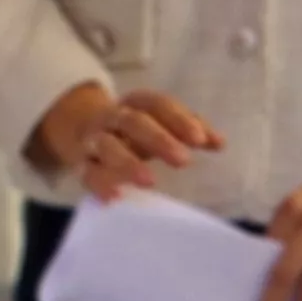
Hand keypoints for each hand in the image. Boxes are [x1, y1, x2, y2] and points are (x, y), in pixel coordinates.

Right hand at [35, 82, 222, 202]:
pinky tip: (116, 197)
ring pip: (107, 145)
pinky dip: (100, 183)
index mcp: (136, 103)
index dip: (178, 120)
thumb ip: (190, 130)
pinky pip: (88, 172)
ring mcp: (95, 139)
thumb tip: (219, 143)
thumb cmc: (136, 130)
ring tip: (150, 181)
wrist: (83, 128)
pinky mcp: (82, 163)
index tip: (200, 141)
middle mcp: (113, 117)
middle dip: (158, 139)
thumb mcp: (161, 122)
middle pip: (133, 121)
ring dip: (127, 162)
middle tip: (183, 161)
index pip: (157, 104)